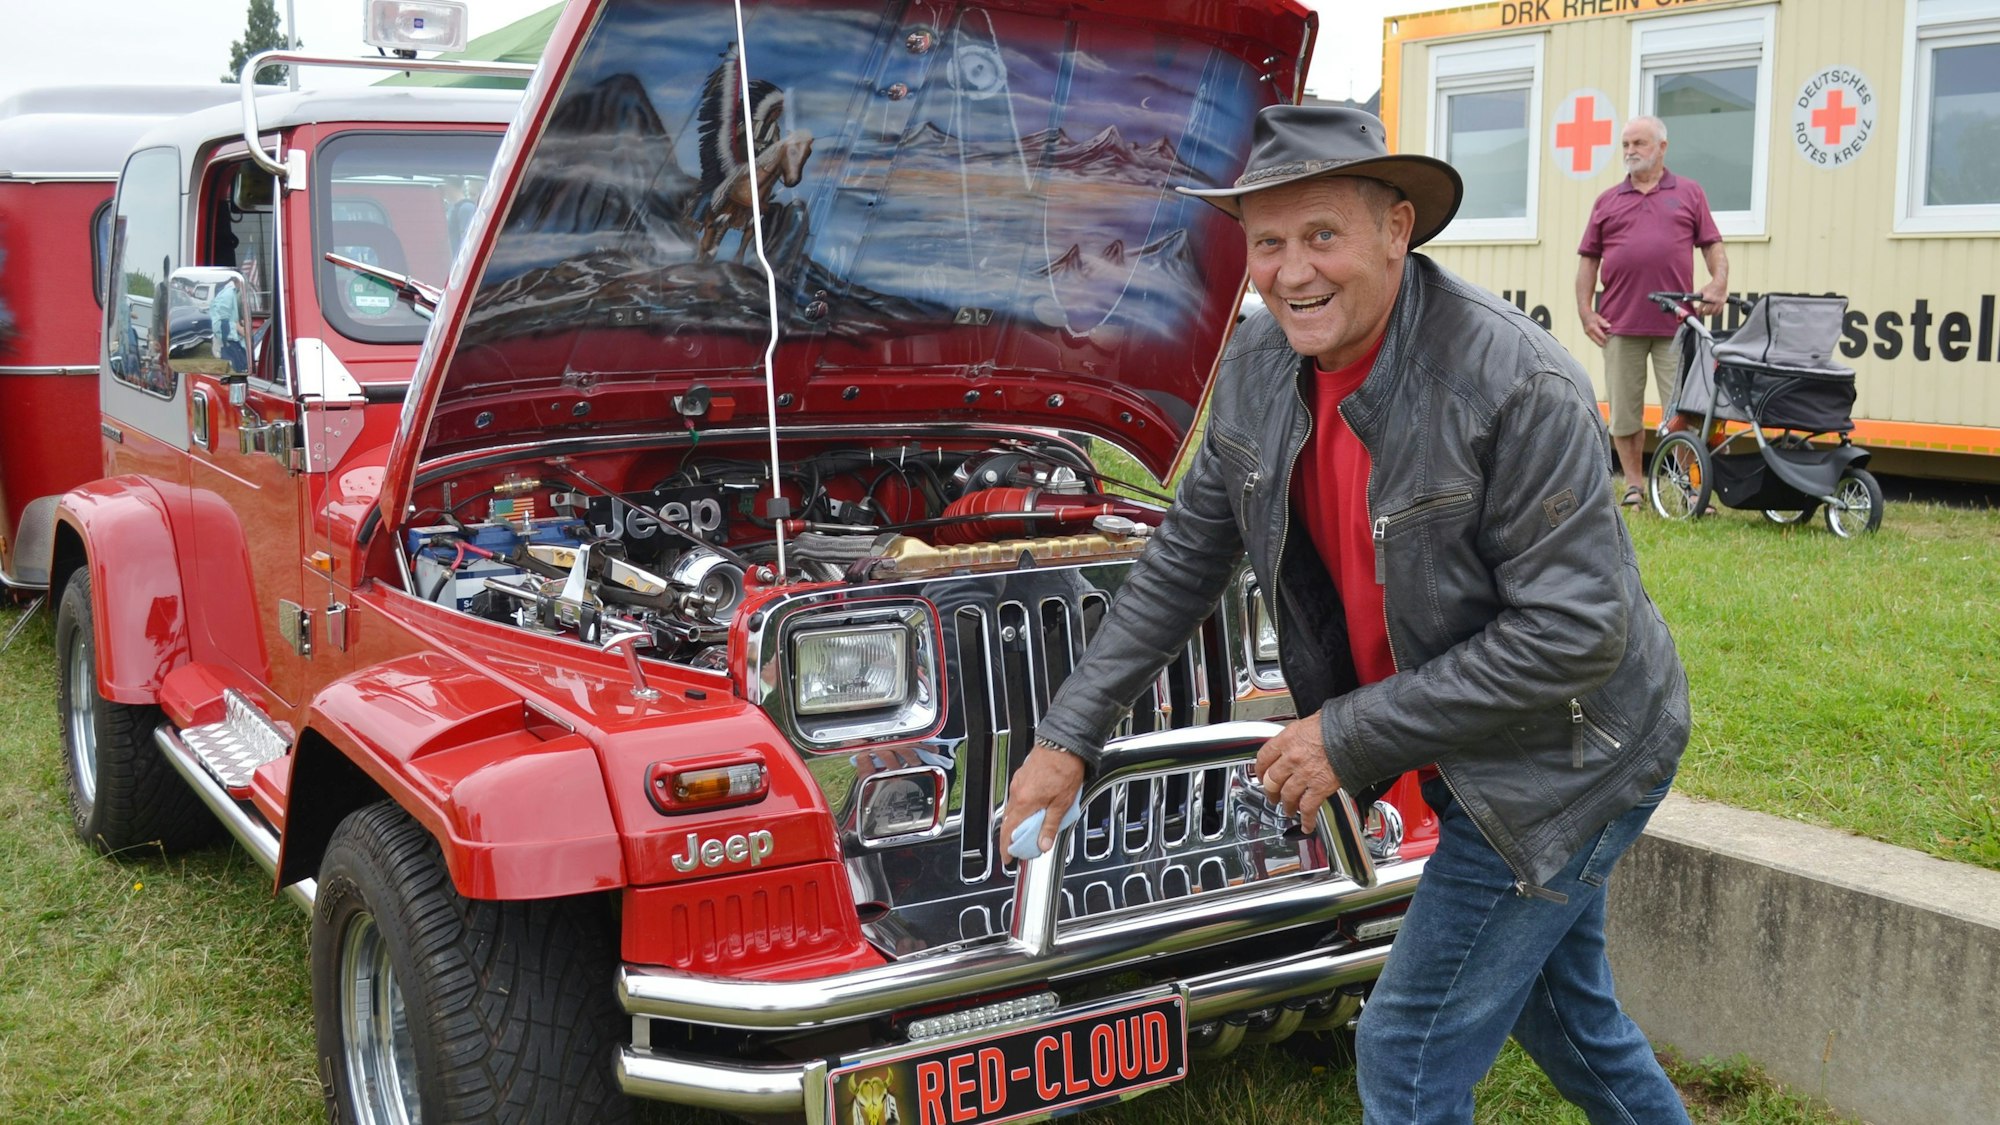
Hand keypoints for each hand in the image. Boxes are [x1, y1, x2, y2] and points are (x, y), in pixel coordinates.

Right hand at [998, 743, 1085, 860]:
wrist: (1064, 744)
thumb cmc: (1065, 768)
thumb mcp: (1062, 804)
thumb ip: (1051, 825)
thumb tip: (1043, 844)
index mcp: (1025, 802)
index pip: (1009, 831)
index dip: (1006, 847)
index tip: (1008, 857)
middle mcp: (1018, 792)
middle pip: (1009, 821)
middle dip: (1012, 837)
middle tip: (1020, 848)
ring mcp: (1019, 782)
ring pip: (1013, 808)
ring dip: (1017, 821)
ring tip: (1029, 831)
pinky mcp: (1023, 775)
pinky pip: (1018, 797)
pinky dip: (1021, 808)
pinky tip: (1034, 809)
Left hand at [1252, 712, 1342, 831]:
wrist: (1354, 734)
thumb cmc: (1336, 725)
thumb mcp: (1310, 721)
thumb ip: (1299, 734)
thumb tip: (1299, 738)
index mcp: (1287, 740)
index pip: (1264, 757)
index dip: (1260, 769)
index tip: (1260, 774)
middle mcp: (1292, 758)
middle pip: (1272, 780)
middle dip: (1271, 791)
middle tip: (1272, 795)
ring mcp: (1304, 774)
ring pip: (1287, 796)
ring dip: (1287, 805)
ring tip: (1288, 809)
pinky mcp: (1319, 788)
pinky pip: (1308, 808)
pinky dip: (1307, 819)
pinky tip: (1306, 824)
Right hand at [1580, 309, 1611, 346]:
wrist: (1584, 314)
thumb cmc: (1592, 315)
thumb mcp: (1598, 317)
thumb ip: (1604, 322)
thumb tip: (1609, 326)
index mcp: (1592, 327)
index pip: (1600, 334)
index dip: (1604, 338)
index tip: (1608, 340)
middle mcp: (1589, 331)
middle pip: (1596, 339)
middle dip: (1601, 343)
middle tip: (1606, 346)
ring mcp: (1587, 332)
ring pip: (1593, 340)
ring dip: (1598, 343)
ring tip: (1603, 346)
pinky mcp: (1586, 333)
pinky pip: (1592, 338)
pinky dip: (1596, 340)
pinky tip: (1599, 341)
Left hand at [1695, 282, 1727, 318]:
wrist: (1720, 283)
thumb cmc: (1710, 287)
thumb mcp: (1702, 290)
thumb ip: (1696, 296)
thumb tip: (1690, 302)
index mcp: (1707, 297)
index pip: (1701, 308)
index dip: (1698, 311)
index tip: (1697, 312)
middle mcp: (1713, 300)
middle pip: (1707, 311)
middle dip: (1703, 313)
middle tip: (1701, 313)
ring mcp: (1718, 302)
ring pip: (1713, 313)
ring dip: (1708, 314)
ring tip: (1706, 313)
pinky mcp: (1723, 303)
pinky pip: (1719, 311)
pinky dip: (1715, 313)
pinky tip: (1712, 312)